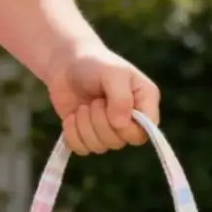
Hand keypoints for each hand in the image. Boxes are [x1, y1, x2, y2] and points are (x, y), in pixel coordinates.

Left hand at [45, 41, 160, 154]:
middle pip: (118, 142)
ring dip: (84, 125)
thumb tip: (120, 124)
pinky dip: (72, 133)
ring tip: (84, 106)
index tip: (109, 106)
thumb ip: (121, 98)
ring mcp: (109, 131)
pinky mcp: (88, 137)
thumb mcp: (113, 73)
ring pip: (99, 147)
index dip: (124, 127)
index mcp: (145, 105)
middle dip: (99, 121)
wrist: (66, 63)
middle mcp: (130, 122)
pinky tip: (73, 116)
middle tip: (95, 101)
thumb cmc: (95, 63)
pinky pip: (82, 149)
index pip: (142, 134)